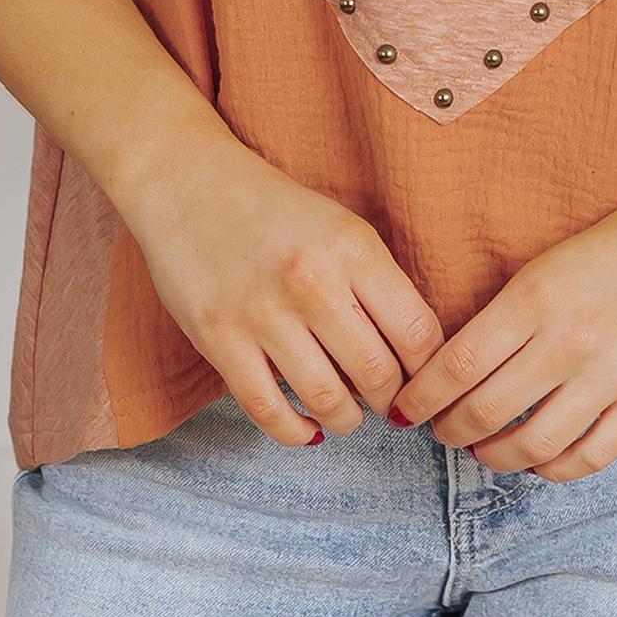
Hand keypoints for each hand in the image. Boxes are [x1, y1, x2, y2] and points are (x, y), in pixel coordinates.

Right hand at [111, 123, 444, 446]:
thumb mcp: (341, 229)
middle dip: (390, 400)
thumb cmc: (275, 212)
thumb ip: (377, 284)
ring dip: (346, 419)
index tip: (422, 382)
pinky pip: (267, 410)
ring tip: (347, 414)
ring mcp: (262, 312)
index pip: (417, 332)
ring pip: (327, 399)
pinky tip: (307, 427)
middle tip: (386, 403)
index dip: (428, 371)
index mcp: (353, 248)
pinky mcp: (218, 338)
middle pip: (378, 374)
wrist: (189, 184)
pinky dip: (295, 431)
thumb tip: (415, 356)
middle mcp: (312, 281)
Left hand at [389, 188, 616, 480]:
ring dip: (495, 456)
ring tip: (484, 449)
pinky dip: (553, 470)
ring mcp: (614, 373)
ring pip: (533, 444)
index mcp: (536, 295)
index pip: (457, 364)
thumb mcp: (549, 265)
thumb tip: (453, 371)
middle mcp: (571, 339)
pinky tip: (539, 461)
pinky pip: (590, 457)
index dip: (421, 398)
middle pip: (486, 410)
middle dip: (449, 430)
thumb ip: (507, 316)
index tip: (403, 410)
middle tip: (440, 431)